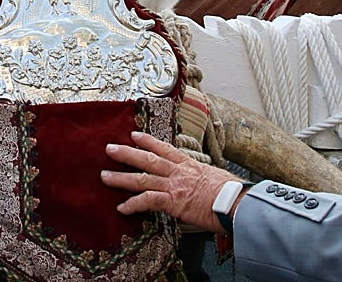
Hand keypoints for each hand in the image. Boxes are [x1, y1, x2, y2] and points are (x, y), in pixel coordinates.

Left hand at [101, 131, 239, 232]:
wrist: (237, 203)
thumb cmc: (233, 193)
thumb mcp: (217, 177)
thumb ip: (204, 177)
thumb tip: (204, 181)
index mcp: (190, 165)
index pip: (165, 148)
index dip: (148, 141)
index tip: (135, 134)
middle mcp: (178, 172)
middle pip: (147, 159)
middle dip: (126, 153)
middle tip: (109, 148)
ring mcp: (174, 186)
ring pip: (141, 178)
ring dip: (121, 178)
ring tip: (105, 176)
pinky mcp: (173, 202)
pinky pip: (148, 201)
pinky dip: (133, 205)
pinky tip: (122, 208)